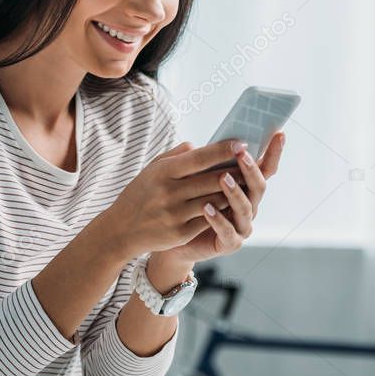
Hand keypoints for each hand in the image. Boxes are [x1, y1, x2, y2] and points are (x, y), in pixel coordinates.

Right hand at [100, 139, 250, 260]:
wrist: (121, 230)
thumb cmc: (140, 194)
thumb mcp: (152, 169)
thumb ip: (176, 156)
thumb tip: (200, 146)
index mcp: (163, 172)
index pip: (199, 158)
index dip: (223, 150)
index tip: (241, 143)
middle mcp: (169, 192)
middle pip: (212, 180)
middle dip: (236, 171)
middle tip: (253, 163)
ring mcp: (175, 214)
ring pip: (214, 200)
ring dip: (232, 192)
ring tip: (247, 182)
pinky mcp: (179, 233)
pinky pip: (208, 220)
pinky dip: (221, 211)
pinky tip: (230, 204)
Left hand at [156, 131, 285, 266]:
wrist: (175, 239)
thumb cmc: (188, 204)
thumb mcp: (198, 179)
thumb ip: (209, 163)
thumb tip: (210, 141)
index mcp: (245, 188)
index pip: (264, 168)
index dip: (273, 152)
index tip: (279, 134)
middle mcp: (249, 206)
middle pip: (258, 187)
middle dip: (251, 169)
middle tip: (241, 153)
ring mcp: (242, 226)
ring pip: (245, 208)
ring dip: (235, 192)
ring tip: (222, 178)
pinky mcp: (230, 243)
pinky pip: (227, 231)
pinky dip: (218, 219)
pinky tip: (206, 208)